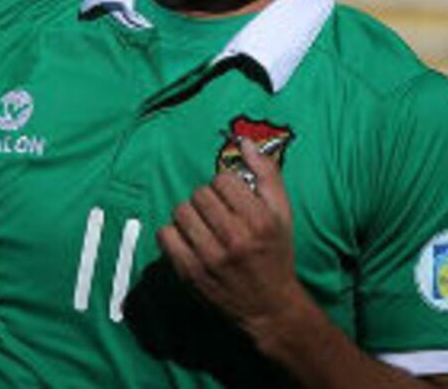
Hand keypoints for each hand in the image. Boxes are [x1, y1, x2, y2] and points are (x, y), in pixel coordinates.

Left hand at [158, 134, 302, 329]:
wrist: (269, 306)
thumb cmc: (275, 253)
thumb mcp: (282, 213)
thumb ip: (266, 173)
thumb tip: (242, 141)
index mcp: (258, 220)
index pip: (223, 180)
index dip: (225, 186)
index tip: (231, 199)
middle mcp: (234, 238)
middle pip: (199, 194)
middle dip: (207, 200)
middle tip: (216, 213)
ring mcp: (210, 257)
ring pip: (181, 212)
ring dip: (189, 215)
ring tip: (203, 226)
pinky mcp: (190, 273)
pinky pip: (165, 235)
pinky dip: (173, 234)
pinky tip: (188, 239)